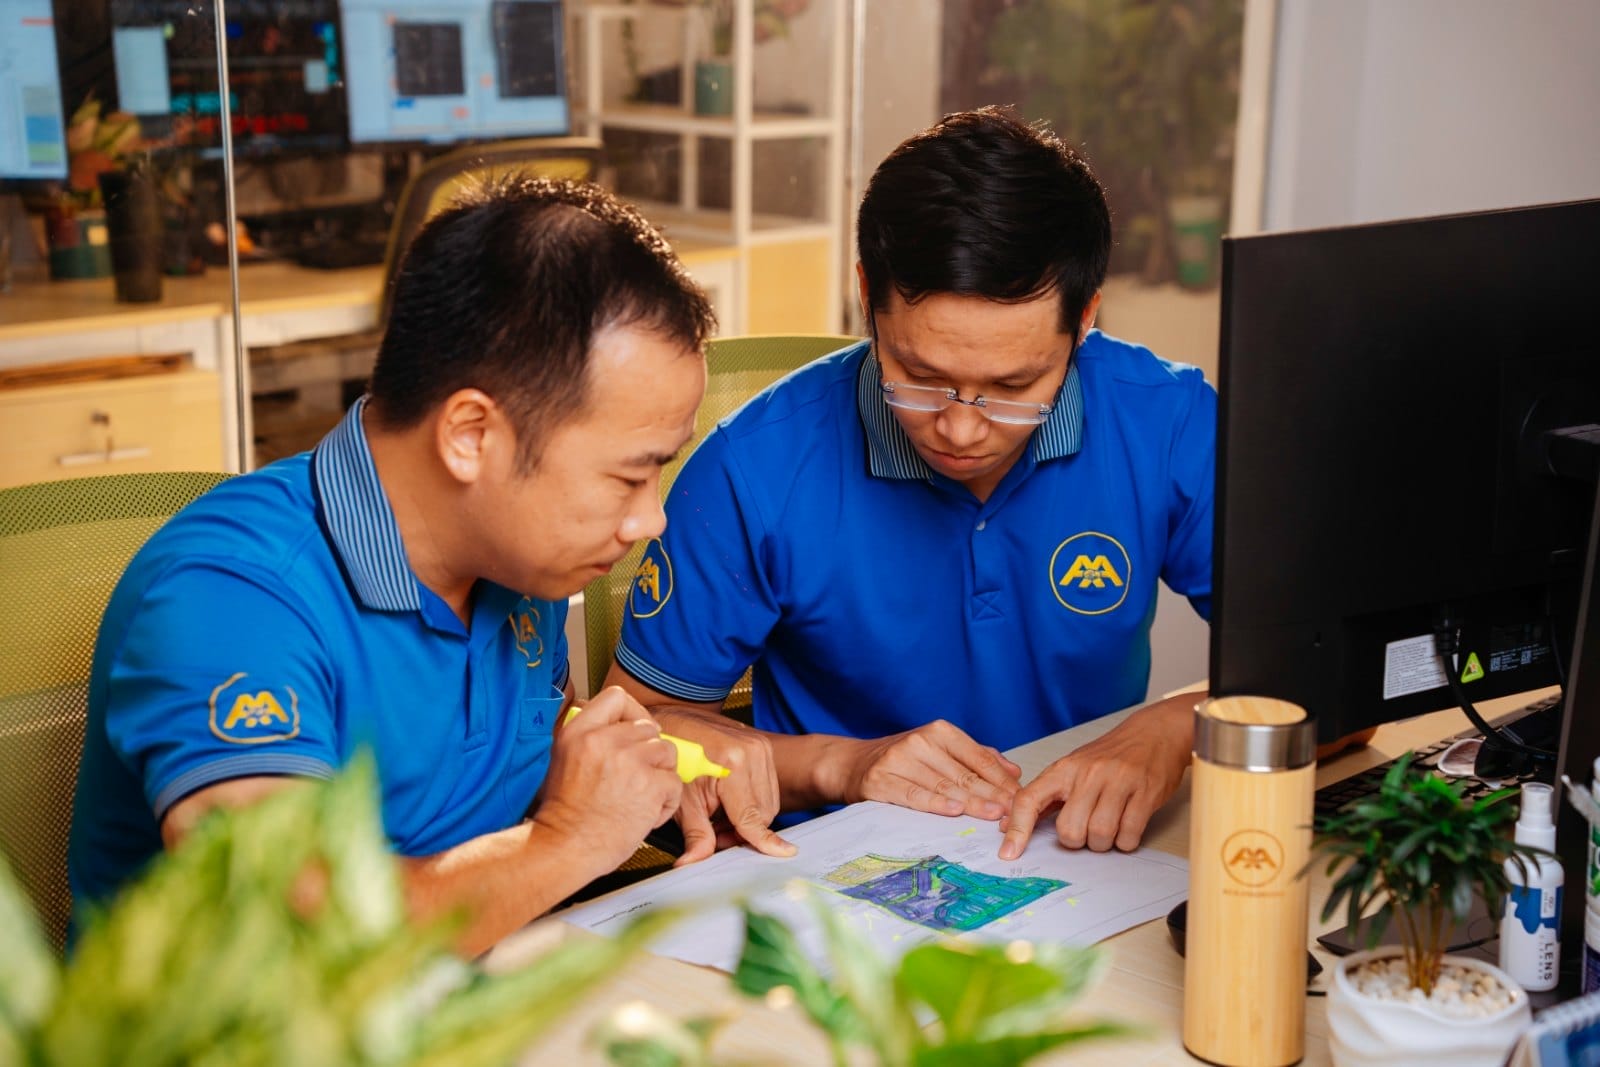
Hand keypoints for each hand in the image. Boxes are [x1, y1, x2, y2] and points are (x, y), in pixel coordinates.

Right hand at [535, 686, 681, 868]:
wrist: (563, 848)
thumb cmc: (564, 815)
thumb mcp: (562, 760)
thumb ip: (588, 738)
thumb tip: (619, 726)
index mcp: (579, 732)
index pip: (616, 697)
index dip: (633, 713)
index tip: (634, 732)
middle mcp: (603, 740)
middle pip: (648, 728)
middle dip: (649, 753)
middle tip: (637, 777)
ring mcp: (628, 761)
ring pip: (667, 752)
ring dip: (660, 775)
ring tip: (641, 796)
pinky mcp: (649, 785)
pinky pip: (675, 782)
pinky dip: (666, 802)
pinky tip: (646, 814)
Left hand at [655, 707, 795, 865]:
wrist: (673, 722)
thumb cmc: (674, 758)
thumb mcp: (681, 801)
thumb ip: (695, 835)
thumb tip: (692, 864)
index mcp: (733, 764)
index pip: (752, 815)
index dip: (763, 839)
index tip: (783, 853)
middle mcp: (753, 751)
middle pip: (764, 812)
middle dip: (743, 830)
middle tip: (715, 831)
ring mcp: (760, 745)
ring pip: (768, 800)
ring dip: (748, 815)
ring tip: (718, 812)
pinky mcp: (762, 744)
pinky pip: (767, 784)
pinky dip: (751, 799)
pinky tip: (728, 799)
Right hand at [834, 719, 1020, 818]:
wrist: (851, 764)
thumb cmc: (902, 760)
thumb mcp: (938, 751)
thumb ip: (976, 758)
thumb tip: (1014, 772)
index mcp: (939, 731)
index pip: (978, 758)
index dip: (1001, 780)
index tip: (1021, 798)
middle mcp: (919, 741)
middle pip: (965, 774)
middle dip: (993, 795)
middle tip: (1014, 812)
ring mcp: (899, 759)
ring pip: (943, 786)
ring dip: (971, 803)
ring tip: (994, 815)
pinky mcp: (881, 780)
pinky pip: (914, 794)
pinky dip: (935, 803)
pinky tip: (954, 811)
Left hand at [998, 695, 1194, 857]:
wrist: (1155, 733)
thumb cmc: (1111, 755)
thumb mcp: (1073, 768)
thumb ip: (1046, 798)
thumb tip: (1011, 824)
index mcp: (1064, 769)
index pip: (1029, 800)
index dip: (1017, 829)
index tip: (1009, 852)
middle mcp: (1088, 773)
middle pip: (1069, 830)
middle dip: (1077, 841)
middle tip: (1086, 829)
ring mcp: (1118, 782)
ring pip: (1099, 836)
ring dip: (1103, 843)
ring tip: (1109, 827)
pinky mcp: (1145, 793)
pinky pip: (1128, 835)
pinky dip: (1126, 840)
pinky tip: (1126, 826)